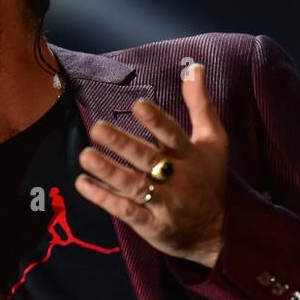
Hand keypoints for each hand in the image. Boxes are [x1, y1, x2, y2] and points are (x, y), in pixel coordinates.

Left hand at [74, 63, 227, 267]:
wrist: (217, 232)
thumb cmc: (209, 179)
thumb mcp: (212, 140)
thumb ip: (200, 103)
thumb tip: (194, 66)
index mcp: (190, 155)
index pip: (173, 135)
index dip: (156, 121)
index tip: (138, 104)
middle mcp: (177, 177)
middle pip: (147, 158)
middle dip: (122, 144)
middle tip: (97, 128)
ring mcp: (163, 203)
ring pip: (133, 185)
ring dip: (107, 170)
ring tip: (85, 156)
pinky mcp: (150, 224)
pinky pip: (125, 210)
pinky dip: (103, 198)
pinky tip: (82, 184)